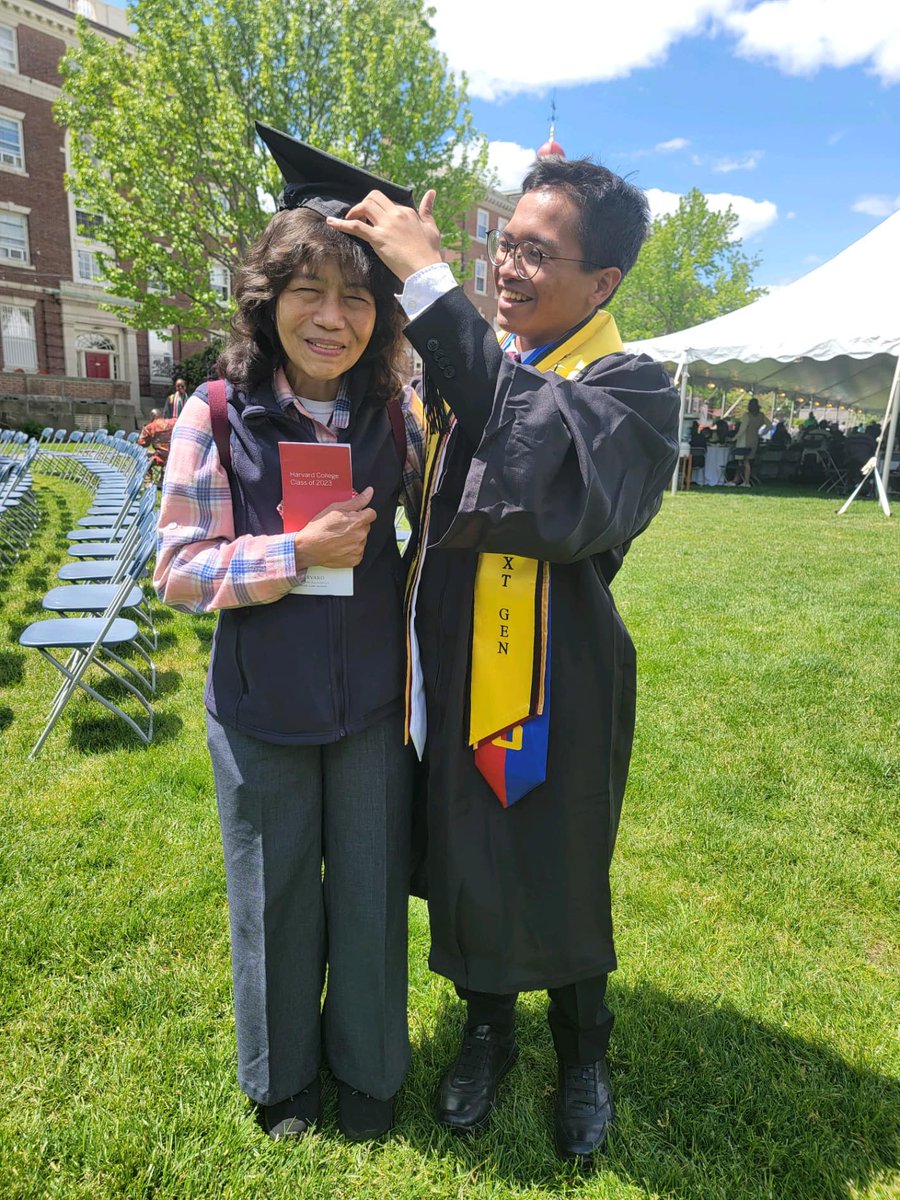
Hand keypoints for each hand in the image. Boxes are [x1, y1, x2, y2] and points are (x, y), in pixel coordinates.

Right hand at [293, 487, 376, 570]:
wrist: (307, 548)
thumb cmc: (319, 528)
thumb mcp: (335, 508)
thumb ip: (357, 500)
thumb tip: (369, 492)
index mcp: (358, 521)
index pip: (371, 513)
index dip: (362, 512)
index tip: (354, 515)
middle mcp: (360, 536)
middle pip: (366, 526)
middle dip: (357, 525)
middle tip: (342, 526)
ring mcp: (358, 549)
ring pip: (362, 539)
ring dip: (354, 537)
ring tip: (339, 536)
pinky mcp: (355, 559)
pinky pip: (358, 551)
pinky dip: (351, 549)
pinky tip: (340, 546)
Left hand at [326, 190, 441, 281]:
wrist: (426, 270)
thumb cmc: (430, 252)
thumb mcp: (431, 227)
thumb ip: (427, 209)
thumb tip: (431, 192)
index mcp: (406, 211)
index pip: (387, 202)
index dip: (378, 210)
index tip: (374, 220)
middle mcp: (395, 214)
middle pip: (373, 197)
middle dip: (363, 204)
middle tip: (360, 217)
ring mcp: (386, 226)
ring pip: (365, 206)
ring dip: (354, 211)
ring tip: (350, 220)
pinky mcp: (378, 239)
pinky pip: (356, 227)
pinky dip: (342, 224)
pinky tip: (331, 222)